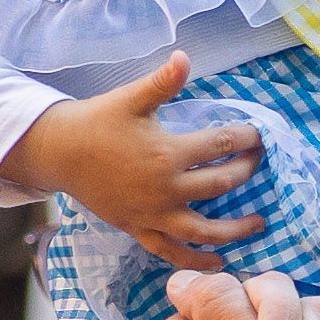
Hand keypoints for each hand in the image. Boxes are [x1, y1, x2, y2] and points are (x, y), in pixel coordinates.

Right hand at [1, 56, 267, 271]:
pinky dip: (196, 260)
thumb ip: (163, 82)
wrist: (60, 152)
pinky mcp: (139, 229)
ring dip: (235, 229)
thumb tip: (185, 56)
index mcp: (169, 154)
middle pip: (221, 184)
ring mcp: (154, 214)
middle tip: (258, 162)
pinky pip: (171, 251)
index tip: (258, 134)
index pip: (222, 145)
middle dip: (246, 171)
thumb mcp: (132, 98)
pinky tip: (218, 263)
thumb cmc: (98, 122)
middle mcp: (166, 189)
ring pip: (204, 230)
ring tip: (259, 225)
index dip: (245, 137)